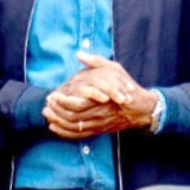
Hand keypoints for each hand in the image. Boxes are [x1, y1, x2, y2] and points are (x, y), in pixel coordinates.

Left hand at [43, 53, 157, 138]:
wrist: (142, 109)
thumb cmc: (128, 88)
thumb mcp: (115, 69)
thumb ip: (97, 61)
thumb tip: (80, 54)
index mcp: (101, 100)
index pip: (76, 104)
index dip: (61, 102)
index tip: (53, 95)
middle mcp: (98, 115)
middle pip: (71, 118)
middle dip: (56, 112)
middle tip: (47, 104)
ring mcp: (98, 125)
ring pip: (73, 128)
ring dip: (57, 122)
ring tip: (47, 114)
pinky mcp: (98, 131)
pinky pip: (78, 135)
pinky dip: (64, 133)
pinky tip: (55, 127)